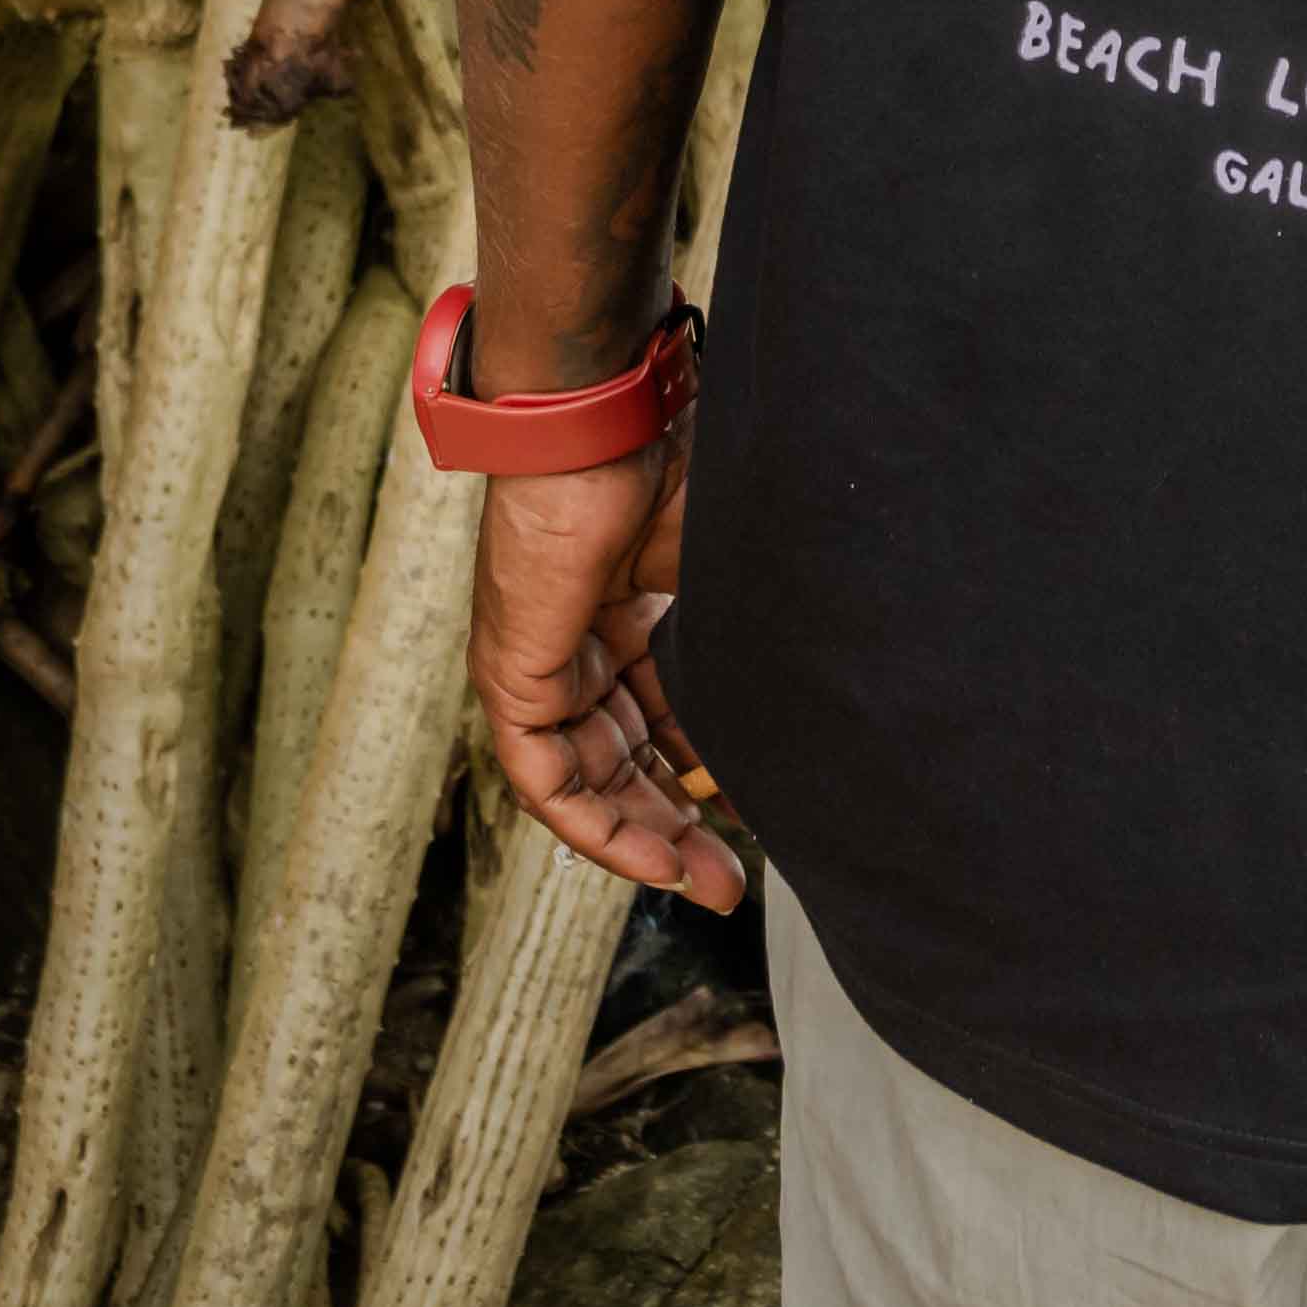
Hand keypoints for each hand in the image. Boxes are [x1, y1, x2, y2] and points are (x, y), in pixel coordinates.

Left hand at [468, 422, 745, 910]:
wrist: (602, 423)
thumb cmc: (667, 467)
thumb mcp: (719, 573)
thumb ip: (738, 642)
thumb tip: (794, 711)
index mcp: (626, 608)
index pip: (661, 714)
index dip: (705, 768)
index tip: (756, 808)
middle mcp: (578, 641)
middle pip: (626, 758)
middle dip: (678, 824)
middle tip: (729, 881)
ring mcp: (540, 661)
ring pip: (589, 779)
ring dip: (643, 837)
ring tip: (702, 882)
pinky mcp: (512, 676)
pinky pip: (546, 778)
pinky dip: (595, 825)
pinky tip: (650, 856)